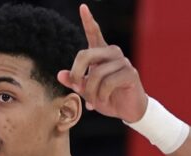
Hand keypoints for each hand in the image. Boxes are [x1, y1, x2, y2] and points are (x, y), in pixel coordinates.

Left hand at [57, 4, 147, 122]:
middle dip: (76, 74)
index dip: (88, 20)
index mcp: (101, 54)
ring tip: (93, 101)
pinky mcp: (130, 73)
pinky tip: (104, 100)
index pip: (94, 33)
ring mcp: (122, 62)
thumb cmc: (107, 98)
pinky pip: (108, 83)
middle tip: (76, 88)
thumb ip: (75, 81)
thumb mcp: (87, 91)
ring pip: (96, 74)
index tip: (82, 7)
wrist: (127, 111)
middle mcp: (112, 53)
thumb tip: (60, 74)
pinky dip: (101, 96)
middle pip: (85, 54)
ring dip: (90, 92)